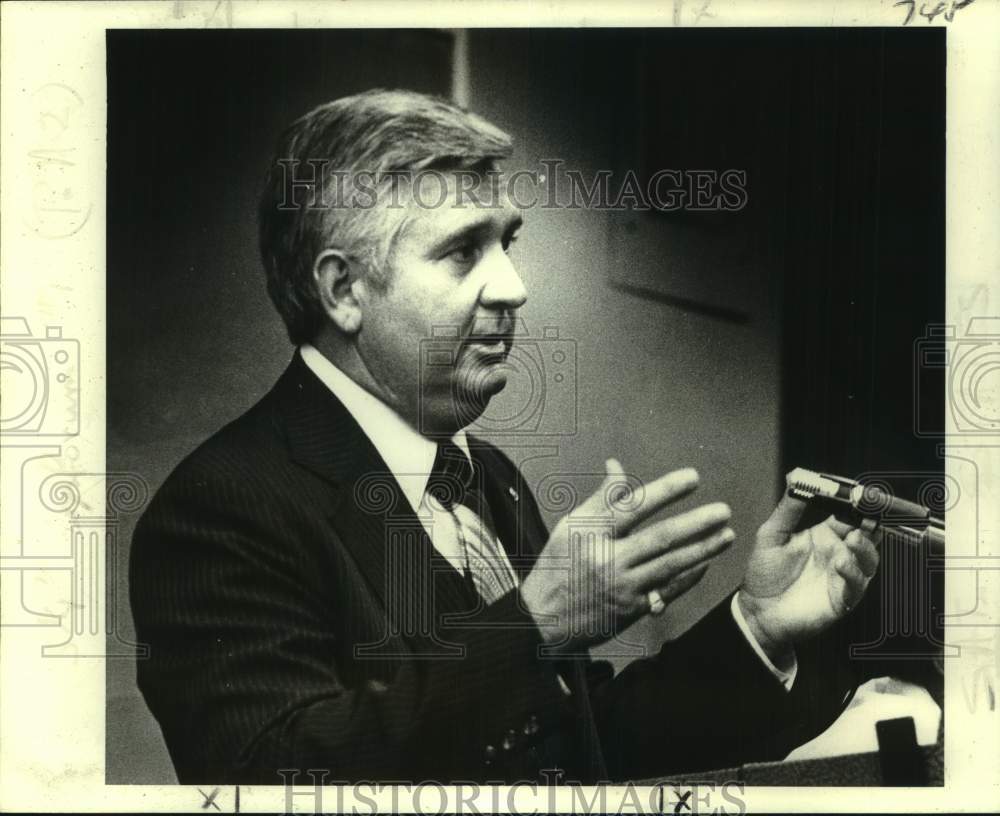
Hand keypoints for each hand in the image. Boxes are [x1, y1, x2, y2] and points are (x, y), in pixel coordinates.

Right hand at [520, 459, 734, 652]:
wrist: (542, 622)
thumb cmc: (558, 566)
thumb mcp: (571, 526)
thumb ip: (601, 498)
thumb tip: (617, 466)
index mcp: (592, 533)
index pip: (633, 505)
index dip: (665, 490)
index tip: (693, 477)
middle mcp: (609, 560)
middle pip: (659, 538)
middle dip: (695, 524)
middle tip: (723, 511)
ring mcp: (622, 587)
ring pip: (669, 566)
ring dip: (702, 550)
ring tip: (727, 535)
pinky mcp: (631, 609)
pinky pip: (667, 591)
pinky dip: (688, 577)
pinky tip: (706, 564)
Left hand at [737, 485, 879, 663]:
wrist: (757, 610)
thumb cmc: (765, 573)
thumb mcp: (772, 534)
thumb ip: (788, 509)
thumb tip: (796, 479)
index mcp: (824, 535)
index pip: (848, 516)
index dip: (856, 506)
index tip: (860, 495)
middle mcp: (837, 553)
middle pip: (866, 536)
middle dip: (871, 525)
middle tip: (868, 516)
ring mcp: (842, 575)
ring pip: (868, 559)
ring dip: (864, 548)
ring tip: (852, 539)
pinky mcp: (843, 598)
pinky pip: (857, 584)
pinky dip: (853, 572)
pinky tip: (841, 563)